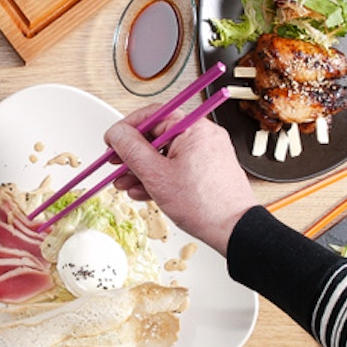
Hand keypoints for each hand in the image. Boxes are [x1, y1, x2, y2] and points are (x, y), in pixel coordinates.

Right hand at [107, 108, 255, 256]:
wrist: (234, 230)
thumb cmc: (205, 205)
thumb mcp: (156, 175)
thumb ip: (131, 150)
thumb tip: (116, 133)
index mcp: (192, 127)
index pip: (151, 115)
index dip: (127, 128)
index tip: (112, 141)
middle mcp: (202, 135)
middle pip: (157, 136)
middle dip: (132, 155)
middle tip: (116, 165)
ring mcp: (206, 153)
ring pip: (165, 154)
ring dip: (142, 169)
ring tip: (126, 184)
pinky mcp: (207, 169)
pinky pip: (177, 166)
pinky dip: (160, 177)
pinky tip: (144, 191)